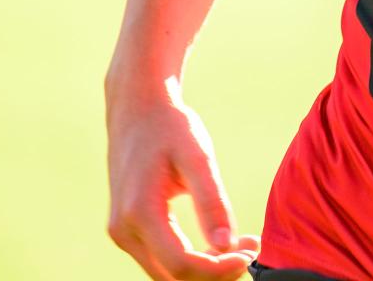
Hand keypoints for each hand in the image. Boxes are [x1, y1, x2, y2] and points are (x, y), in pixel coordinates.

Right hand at [106, 77, 259, 279]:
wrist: (138, 109)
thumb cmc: (171, 127)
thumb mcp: (197, 155)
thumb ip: (211, 200)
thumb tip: (226, 244)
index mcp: (139, 213)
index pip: (182, 265)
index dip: (219, 269)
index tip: (250, 252)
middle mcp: (124, 231)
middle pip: (173, 277)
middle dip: (214, 271)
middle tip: (251, 248)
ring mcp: (121, 233)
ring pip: (166, 273)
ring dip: (203, 269)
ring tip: (240, 245)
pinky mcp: (126, 230)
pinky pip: (159, 259)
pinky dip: (188, 259)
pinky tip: (216, 241)